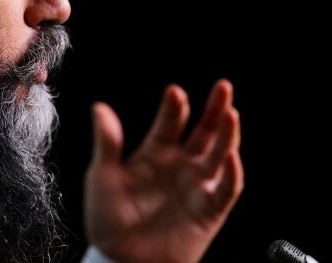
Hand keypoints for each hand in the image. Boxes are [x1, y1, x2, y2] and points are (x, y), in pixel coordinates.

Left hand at [84, 80, 242, 262]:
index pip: (170, 123)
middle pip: (203, 132)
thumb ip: (107, 143)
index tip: (174, 92)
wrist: (120, 261)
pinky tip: (230, 157)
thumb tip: (99, 108)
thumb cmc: (108, 221)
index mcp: (154, 154)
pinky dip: (231, 173)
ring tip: (231, 113)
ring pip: (219, 154)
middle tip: (223, 87)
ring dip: (227, 135)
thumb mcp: (103, 177)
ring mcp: (195, 187)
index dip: (174, 106)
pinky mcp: (208, 210)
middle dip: (215, 109)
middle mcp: (179, 166)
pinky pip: (226, 189)